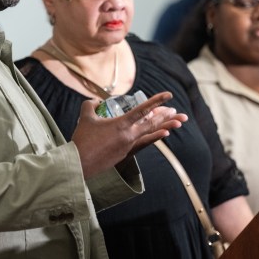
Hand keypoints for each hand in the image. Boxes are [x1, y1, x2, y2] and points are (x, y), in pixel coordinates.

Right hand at [72, 91, 186, 177]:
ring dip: (164, 127)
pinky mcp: (125, 154)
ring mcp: (128, 146)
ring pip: (150, 134)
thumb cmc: (82, 139)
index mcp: (121, 124)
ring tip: (178, 122)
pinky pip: (143, 142)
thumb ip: (91, 105)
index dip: (157, 101)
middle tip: (177, 112)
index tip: (168, 95)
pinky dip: (153, 136)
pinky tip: (163, 134)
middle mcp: (129, 135)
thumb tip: (96, 101)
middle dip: (166, 117)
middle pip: (152, 124)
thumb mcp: (85, 117)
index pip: (142, 110)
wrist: (80, 164)